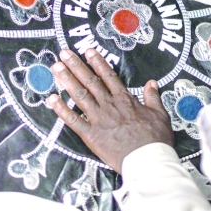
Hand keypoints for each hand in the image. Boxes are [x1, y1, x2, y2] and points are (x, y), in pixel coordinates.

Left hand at [48, 48, 173, 173]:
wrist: (148, 160)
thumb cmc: (155, 139)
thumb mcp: (160, 114)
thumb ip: (153, 97)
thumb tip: (152, 83)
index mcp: (124, 99)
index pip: (108, 76)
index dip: (97, 62)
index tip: (88, 50)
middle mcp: (109, 105)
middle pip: (90, 81)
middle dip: (76, 65)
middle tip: (64, 53)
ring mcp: (98, 119)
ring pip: (80, 95)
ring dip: (67, 80)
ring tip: (56, 68)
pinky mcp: (91, 135)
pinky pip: (73, 120)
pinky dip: (61, 110)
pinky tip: (51, 99)